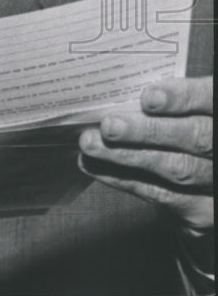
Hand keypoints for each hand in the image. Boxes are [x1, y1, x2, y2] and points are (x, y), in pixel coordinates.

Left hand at [79, 76, 212, 231]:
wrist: (202, 173)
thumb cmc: (182, 122)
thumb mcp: (184, 105)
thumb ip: (166, 96)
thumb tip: (117, 86)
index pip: (209, 99)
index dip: (182, 98)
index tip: (148, 98)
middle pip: (195, 138)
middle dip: (148, 131)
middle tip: (109, 126)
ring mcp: (216, 181)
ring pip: (177, 169)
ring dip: (127, 156)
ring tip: (90, 143)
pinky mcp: (202, 210)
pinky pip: (162, 195)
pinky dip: (123, 179)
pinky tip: (95, 165)